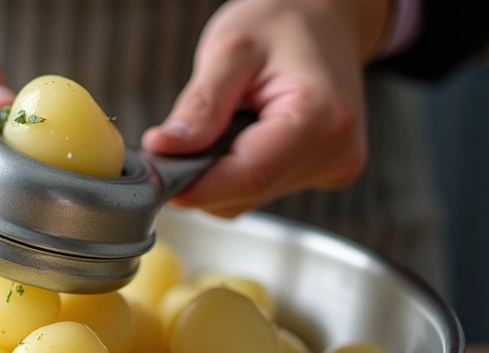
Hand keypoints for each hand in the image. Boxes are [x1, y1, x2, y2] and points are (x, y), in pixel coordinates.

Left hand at [142, 0, 390, 217]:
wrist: (324, 17)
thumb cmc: (282, 23)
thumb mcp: (230, 49)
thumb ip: (199, 105)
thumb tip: (164, 149)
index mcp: (320, 119)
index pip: (247, 177)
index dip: (192, 185)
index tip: (153, 175)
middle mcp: (335, 153)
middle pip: (245, 193)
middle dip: (199, 174)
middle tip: (175, 139)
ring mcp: (332, 168)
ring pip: (247, 197)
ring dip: (216, 172)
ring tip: (220, 123)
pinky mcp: (322, 173)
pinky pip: (259, 190)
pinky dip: (234, 170)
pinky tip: (239, 135)